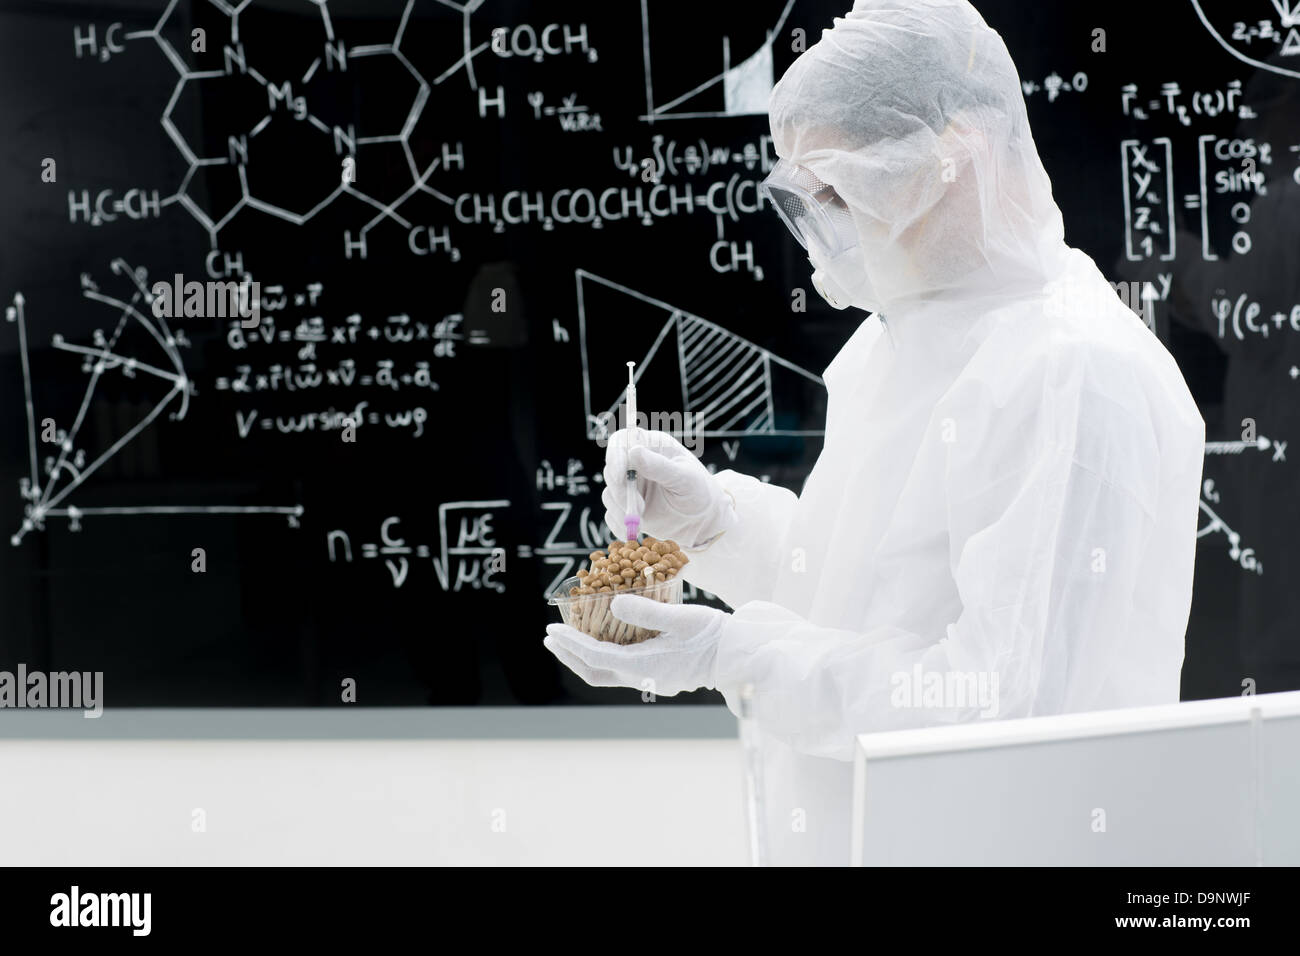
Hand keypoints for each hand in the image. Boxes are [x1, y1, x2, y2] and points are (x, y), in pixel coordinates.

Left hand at [544, 595, 728, 697]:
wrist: (737, 657)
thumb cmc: (712, 634)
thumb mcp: (680, 617)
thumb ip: (646, 612)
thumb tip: (614, 604)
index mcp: (642, 665)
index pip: (594, 655)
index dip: (570, 642)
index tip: (551, 630)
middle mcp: (642, 678)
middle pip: (593, 673)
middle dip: (569, 656)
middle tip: (551, 638)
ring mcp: (650, 680)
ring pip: (606, 674)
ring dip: (584, 658)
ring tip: (570, 640)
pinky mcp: (659, 677)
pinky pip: (621, 671)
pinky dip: (603, 658)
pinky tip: (604, 642)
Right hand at [601, 428, 735, 547]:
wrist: (703, 521)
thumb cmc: (700, 492)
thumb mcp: (685, 479)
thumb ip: (660, 466)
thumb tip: (634, 452)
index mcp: (652, 447)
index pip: (622, 441)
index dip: (615, 456)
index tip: (619, 477)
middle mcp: (637, 464)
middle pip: (611, 470)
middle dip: (621, 492)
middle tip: (639, 508)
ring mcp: (630, 486)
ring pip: (609, 494)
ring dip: (622, 510)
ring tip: (643, 522)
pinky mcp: (627, 507)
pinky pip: (612, 514)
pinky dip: (619, 525)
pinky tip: (634, 532)